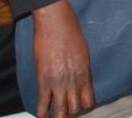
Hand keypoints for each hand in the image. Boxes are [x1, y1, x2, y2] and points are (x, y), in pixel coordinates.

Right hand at [30, 0, 94, 117]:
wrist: (56, 23)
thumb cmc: (71, 33)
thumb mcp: (84, 53)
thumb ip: (83, 70)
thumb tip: (82, 82)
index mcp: (85, 74)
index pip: (89, 101)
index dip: (85, 109)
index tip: (82, 111)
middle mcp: (73, 82)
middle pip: (75, 109)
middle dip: (72, 115)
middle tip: (68, 115)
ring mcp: (58, 82)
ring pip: (60, 111)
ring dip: (59, 117)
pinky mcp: (44, 79)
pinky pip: (43, 102)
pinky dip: (42, 113)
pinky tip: (42, 117)